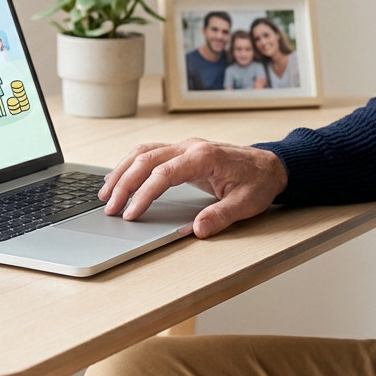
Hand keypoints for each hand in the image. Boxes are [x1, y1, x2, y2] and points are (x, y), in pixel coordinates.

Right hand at [98, 138, 286, 237]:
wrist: (270, 165)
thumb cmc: (258, 183)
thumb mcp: (246, 204)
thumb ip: (221, 216)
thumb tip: (197, 230)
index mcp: (204, 157)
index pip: (164, 173)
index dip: (145, 194)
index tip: (132, 213)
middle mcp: (190, 147)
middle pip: (146, 159)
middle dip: (124, 184)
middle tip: (109, 207)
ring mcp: (184, 146)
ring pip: (143, 152)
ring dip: (122, 171)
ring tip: (105, 194)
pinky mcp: (182, 151)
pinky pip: (149, 152)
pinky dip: (130, 164)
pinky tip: (119, 177)